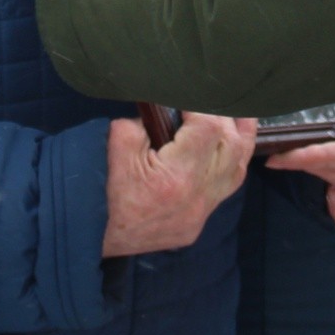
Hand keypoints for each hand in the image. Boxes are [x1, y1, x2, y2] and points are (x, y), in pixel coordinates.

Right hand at [102, 112, 256, 257]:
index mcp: (176, 176)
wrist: (95, 235)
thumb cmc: (104, 189)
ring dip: (239, 139)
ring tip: (237, 116)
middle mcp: (197, 196)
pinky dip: (229, 165)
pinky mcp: (198, 223)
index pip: (209, 129)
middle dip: (226, 118)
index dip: (204, 107)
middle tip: (211, 102)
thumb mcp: (117, 143)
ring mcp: (201, 213)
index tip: (190, 98)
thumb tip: (166, 107)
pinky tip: (226, 149)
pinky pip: (226, 189)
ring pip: (238, 169)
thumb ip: (145, 120)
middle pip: (233, 146)